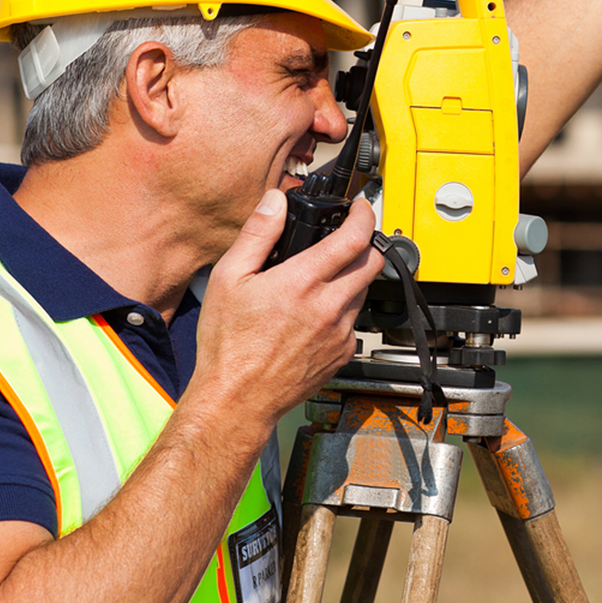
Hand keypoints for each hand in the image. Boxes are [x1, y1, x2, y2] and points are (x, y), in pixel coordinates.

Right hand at [190, 191, 382, 427]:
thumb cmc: (228, 346)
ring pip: (364, 291)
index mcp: (302, 283)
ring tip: (325, 278)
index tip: (361, 209)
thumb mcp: (228, 279)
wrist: (237, 400)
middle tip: (349, 239)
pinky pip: (354, 321)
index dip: (364, 215)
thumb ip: (257, 234)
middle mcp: (328, 307)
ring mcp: (340, 333)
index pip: (355, 238)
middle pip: (373, 262)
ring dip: (353, 277)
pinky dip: (343, 310)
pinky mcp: (342, 354)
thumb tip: (274, 202)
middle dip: (366, 243)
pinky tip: (317, 313)